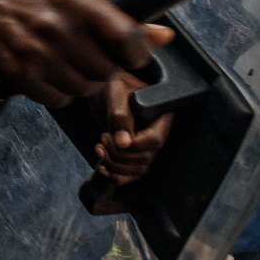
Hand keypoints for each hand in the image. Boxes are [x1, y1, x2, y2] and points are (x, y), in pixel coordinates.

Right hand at [0, 0, 166, 108]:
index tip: (133, 56)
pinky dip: (60, 94)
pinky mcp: (20, 75)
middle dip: (106, 70)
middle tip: (94, 59)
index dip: (137, 54)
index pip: (126, 38)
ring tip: (70, 65)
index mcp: (77, 0)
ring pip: (83, 90)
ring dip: (83, 83)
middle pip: (106, 71)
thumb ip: (118, 14)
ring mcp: (38, 54)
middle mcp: (59, 28)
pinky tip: (51, 74)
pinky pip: (58, 101)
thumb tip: (163, 36)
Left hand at [93, 26, 176, 183]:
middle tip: (103, 139)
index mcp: (159, 114)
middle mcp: (155, 131)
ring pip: (138, 170)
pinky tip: (103, 167)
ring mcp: (144, 144)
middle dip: (120, 155)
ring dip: (116, 167)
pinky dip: (117, 176)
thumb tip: (124, 142)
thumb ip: (119, 115)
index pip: (154, 140)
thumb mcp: (113, 92)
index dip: (134, 145)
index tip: (113, 137)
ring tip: (100, 150)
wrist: (100, 89)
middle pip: (145, 158)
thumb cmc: (110, 82)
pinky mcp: (133, 153)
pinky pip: (131, 174)